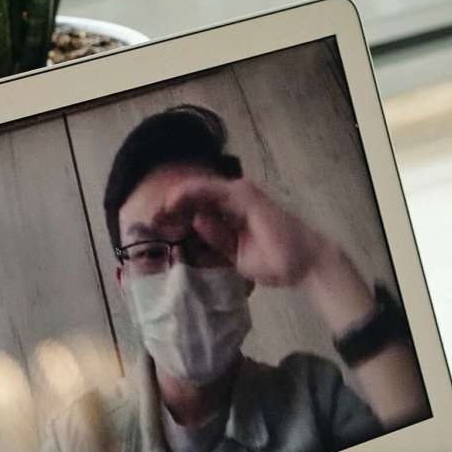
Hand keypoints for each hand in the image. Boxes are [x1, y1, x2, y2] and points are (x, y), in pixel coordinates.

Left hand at [159, 175, 334, 289]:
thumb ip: (217, 237)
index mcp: (234, 212)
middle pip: (195, 197)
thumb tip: (195, 221)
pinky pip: (208, 189)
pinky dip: (187, 194)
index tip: (156, 229)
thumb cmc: (276, 262)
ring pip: (198, 190)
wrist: (303, 263)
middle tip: (148, 221)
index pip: (199, 208)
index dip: (176, 216)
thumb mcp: (236, 253)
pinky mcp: (243, 195)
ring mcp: (240, 194)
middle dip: (170, 208)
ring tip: (154, 214)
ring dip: (174, 200)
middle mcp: (236, 198)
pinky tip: (170, 203)